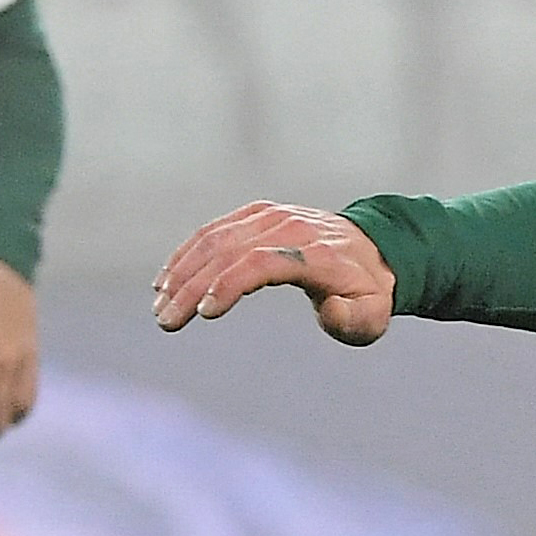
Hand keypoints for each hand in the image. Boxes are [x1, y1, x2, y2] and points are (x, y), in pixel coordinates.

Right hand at [153, 201, 397, 343]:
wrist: (375, 252)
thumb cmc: (368, 293)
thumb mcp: (373, 315)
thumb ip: (354, 319)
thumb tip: (330, 309)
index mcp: (317, 254)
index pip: (262, 262)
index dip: (230, 284)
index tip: (205, 312)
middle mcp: (291, 228)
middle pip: (229, 252)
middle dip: (192, 287)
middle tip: (167, 321)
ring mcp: (272, 217)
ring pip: (214, 240)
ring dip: (181, 272)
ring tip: (161, 306)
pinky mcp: (258, 214)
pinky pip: (215, 231)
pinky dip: (187, 254)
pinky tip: (167, 281)